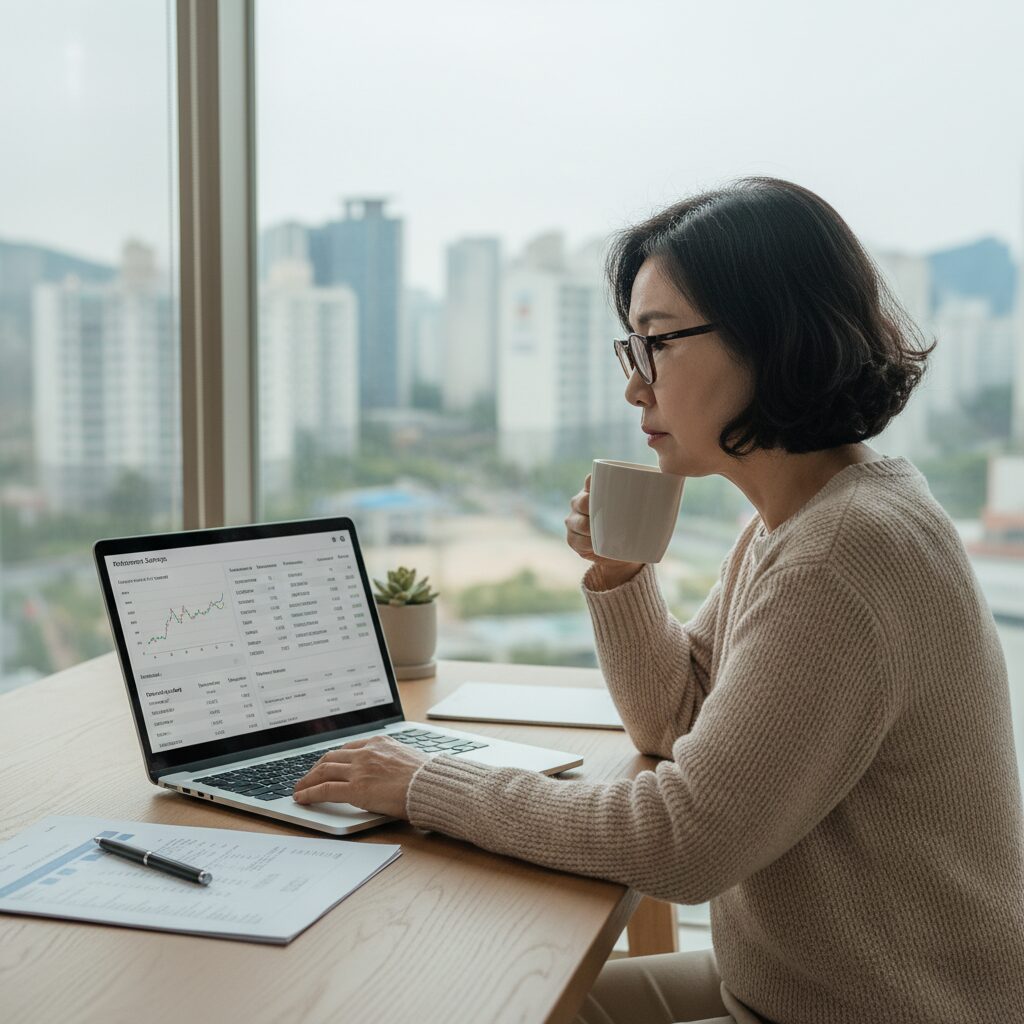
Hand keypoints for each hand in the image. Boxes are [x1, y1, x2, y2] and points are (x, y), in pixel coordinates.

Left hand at [292, 735, 429, 818]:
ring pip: (323, 770)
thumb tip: (390, 771)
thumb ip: (393, 761)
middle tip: (308, 777)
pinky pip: (324, 789)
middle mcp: (366, 752)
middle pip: (331, 756)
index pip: (348, 747)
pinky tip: (302, 798)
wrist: (431, 786)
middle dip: (316, 768)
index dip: (334, 758)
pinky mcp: (356, 788)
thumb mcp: (409, 758)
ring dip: (307, 780)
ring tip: (299, 789)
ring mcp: (360, 769)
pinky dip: (310, 793)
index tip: (327, 765)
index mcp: (380, 743)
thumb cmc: (427, 778)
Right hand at [565, 473, 643, 589]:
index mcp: (596, 490)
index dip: (593, 481)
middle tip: (608, 514)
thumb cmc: (635, 525)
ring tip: (603, 533)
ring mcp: (574, 521)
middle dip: (590, 506)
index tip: (600, 483)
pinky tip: (594, 544)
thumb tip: (676, 484)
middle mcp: (581, 502)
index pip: (592, 481)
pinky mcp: (572, 539)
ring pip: (577, 522)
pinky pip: (575, 540)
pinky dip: (585, 543)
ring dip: (588, 528)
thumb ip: (654, 497)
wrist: (625, 554)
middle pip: (581, 501)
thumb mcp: (645, 509)